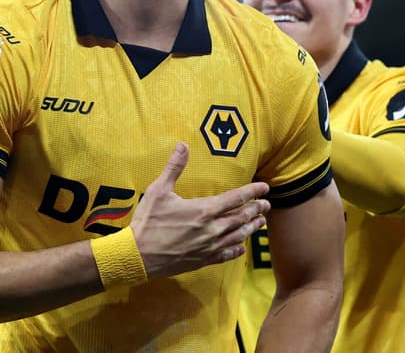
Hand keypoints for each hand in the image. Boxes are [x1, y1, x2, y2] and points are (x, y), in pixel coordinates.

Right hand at [131, 142, 269, 278]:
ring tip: (260, 223)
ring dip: (251, 228)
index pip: (236, 198)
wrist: (138, 256)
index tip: (265, 187)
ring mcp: (209, 246)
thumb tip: (183, 145)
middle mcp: (212, 229)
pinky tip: (241, 248)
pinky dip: (236, 250)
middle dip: (256, 209)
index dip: (253, 191)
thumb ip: (174, 168)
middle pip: (241, 217)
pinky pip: (226, 255)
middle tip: (267, 205)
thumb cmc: (148, 222)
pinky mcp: (203, 260)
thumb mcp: (158, 190)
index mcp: (204, 210)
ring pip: (238, 236)